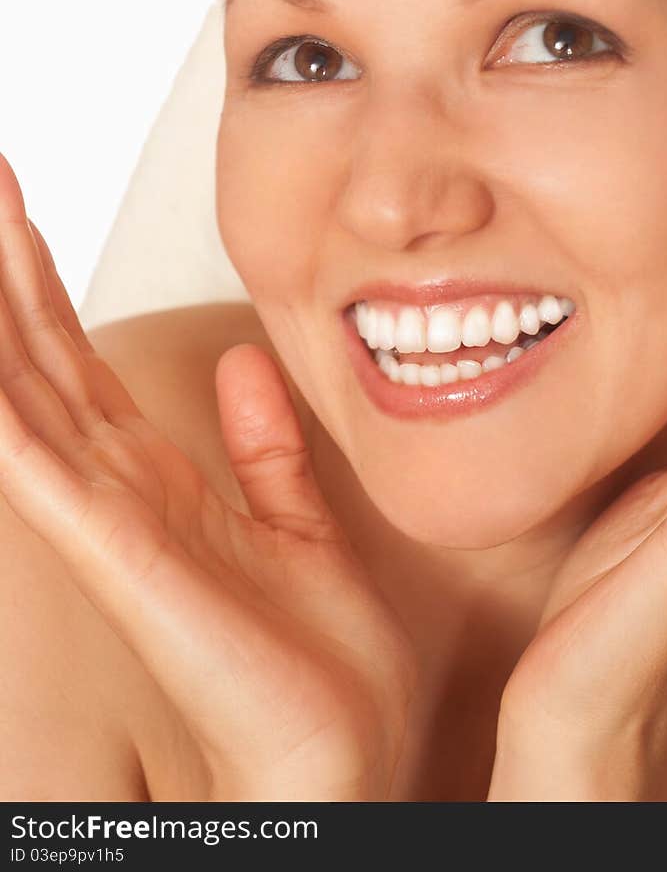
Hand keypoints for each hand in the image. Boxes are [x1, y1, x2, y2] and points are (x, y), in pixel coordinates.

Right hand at [0, 152, 415, 801]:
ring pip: (25, 391)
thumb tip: (242, 361)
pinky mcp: (116, 552)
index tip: (18, 207)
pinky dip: (2, 408)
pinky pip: (38, 464)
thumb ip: (265, 445)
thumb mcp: (300, 519)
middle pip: (39, 356)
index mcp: (156, 478)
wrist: (342, 751)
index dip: (42, 284)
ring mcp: (105, 520)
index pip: (79, 360)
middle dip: (9, 266)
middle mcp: (115, 489)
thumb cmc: (320, 657)